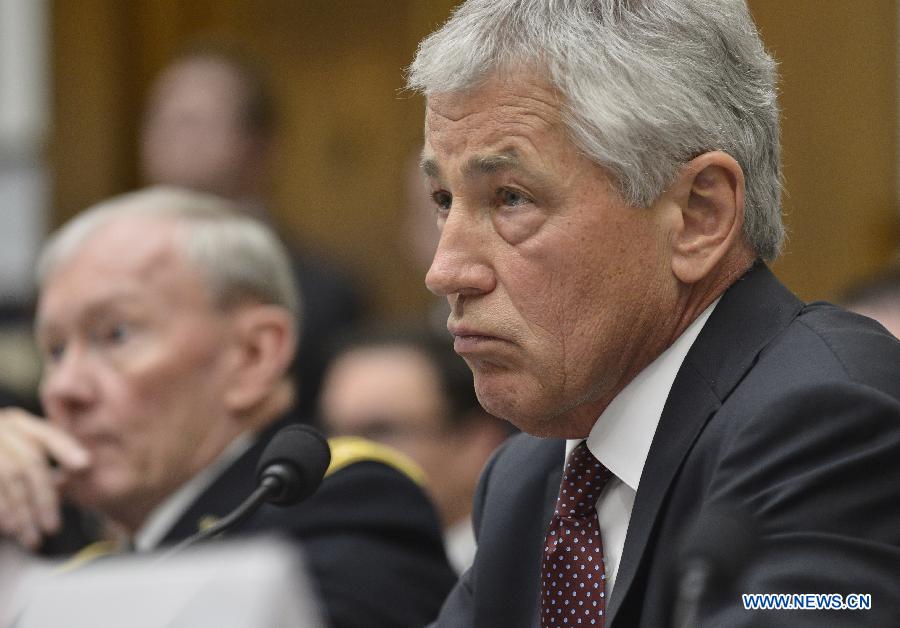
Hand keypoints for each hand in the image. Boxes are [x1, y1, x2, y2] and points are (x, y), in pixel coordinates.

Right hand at [0, 408, 89, 548]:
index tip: (85, 464)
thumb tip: (84, 466)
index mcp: (18, 424)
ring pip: (8, 478)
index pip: (47, 435)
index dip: (66, 448)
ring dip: (21, 513)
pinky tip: (9, 530)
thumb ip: (54, 456)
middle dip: (43, 498)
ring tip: (32, 539)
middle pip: (28, 463)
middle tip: (53, 528)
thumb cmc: (6, 459)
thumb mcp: (25, 451)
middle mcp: (1, 430)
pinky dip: (2, 510)